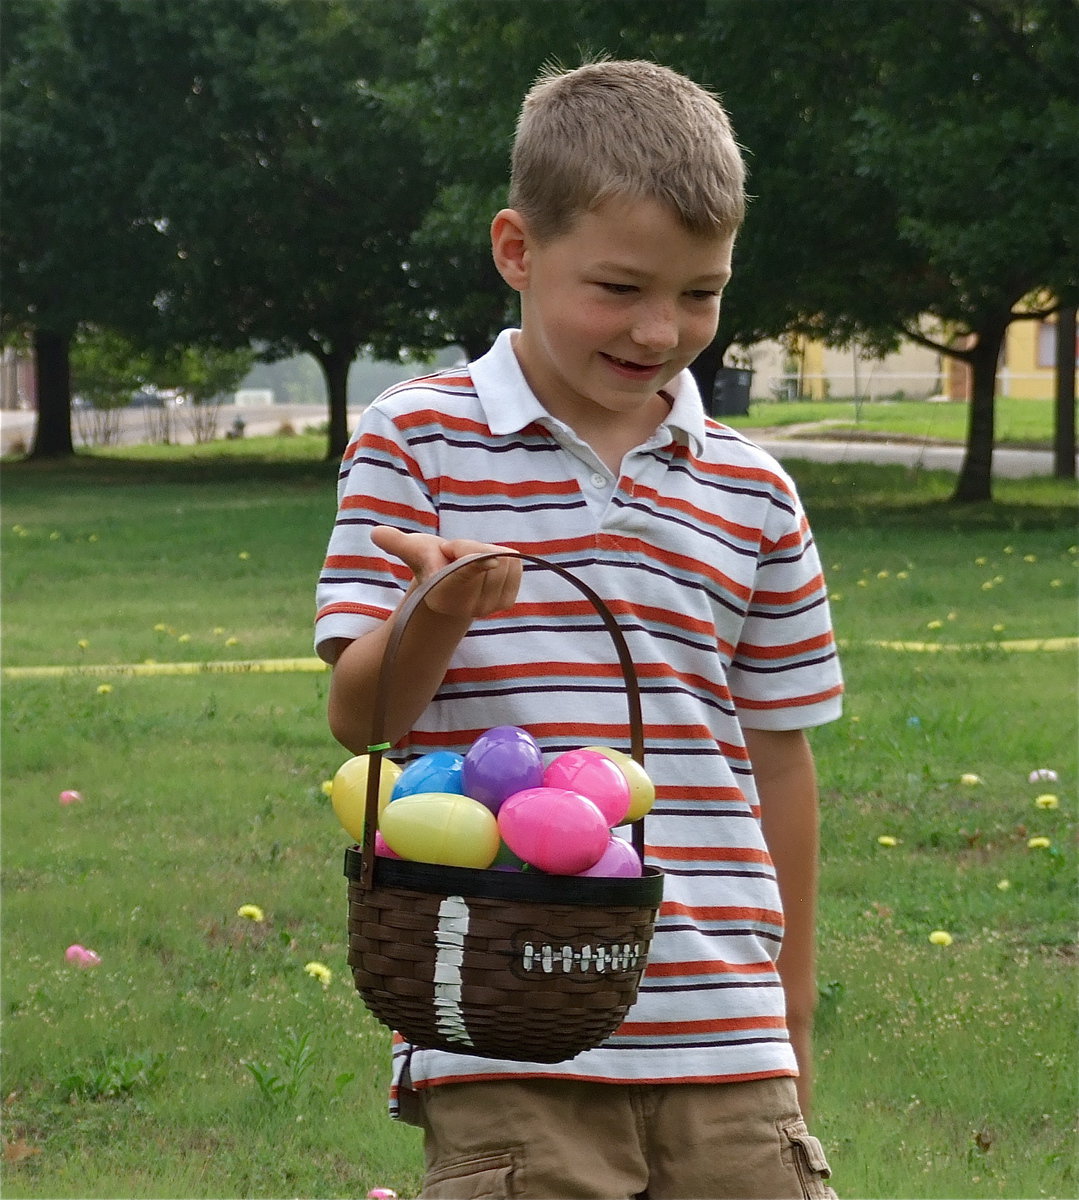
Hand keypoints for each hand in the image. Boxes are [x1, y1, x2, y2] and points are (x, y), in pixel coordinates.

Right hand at [370, 526, 521, 619]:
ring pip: (503, 561)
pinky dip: (506, 560)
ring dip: (488, 553)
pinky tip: (489, 567)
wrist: (450, 586)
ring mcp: (488, 608)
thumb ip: (397, 542)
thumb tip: (377, 534)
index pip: (462, 574)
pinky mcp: (506, 602)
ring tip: (470, 563)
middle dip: (472, 547)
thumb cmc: (430, 562)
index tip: (490, 558)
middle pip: (486, 557)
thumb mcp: (413, 549)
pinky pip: (516, 567)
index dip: (476, 563)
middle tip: (455, 556)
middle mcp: (464, 608)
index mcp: (440, 595)